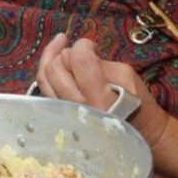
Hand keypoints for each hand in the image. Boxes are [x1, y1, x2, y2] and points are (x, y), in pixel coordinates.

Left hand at [36, 34, 170, 147]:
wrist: (135, 133)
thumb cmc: (135, 104)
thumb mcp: (127, 77)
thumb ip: (101, 63)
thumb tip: (79, 53)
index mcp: (99, 100)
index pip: (80, 61)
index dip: (84, 46)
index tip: (93, 47)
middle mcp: (76, 108)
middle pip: (56, 68)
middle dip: (67, 52)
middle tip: (82, 53)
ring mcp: (62, 113)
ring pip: (44, 77)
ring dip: (52, 56)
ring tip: (61, 44)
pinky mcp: (55, 114)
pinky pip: (43, 87)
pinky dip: (46, 69)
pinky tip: (54, 58)